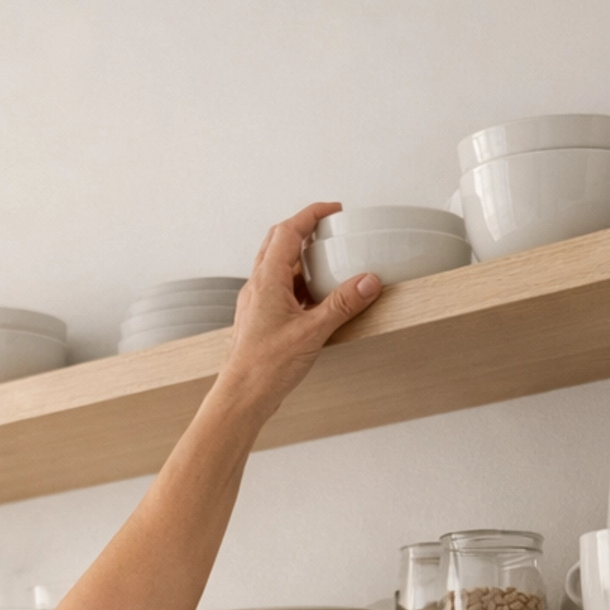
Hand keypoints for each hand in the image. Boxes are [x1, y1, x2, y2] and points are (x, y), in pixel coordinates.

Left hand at [219, 202, 381, 421]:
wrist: (241, 399)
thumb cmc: (264, 369)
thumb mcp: (312, 333)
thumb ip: (342, 304)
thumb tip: (367, 282)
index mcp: (266, 280)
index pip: (288, 230)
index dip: (312, 214)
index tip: (333, 210)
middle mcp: (257, 287)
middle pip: (279, 242)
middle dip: (305, 230)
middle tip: (330, 230)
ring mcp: (256, 303)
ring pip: (277, 267)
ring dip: (301, 259)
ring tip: (327, 262)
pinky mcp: (259, 320)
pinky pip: (278, 290)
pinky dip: (298, 284)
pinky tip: (315, 297)